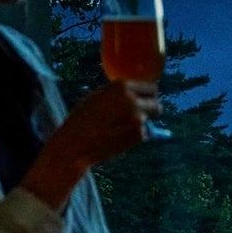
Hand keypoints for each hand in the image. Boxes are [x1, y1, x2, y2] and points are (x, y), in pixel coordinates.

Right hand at [21, 80, 159, 209]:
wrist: (75, 145)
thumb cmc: (81, 119)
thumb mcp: (97, 96)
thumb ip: (117, 93)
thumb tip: (133, 92)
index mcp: (122, 87)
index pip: (150, 87)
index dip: (148, 94)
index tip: (146, 99)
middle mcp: (133, 100)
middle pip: (156, 103)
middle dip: (150, 109)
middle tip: (141, 114)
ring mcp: (138, 118)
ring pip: (148, 119)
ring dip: (139, 123)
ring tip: (119, 129)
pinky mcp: (138, 135)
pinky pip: (143, 133)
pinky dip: (135, 136)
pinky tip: (117, 138)